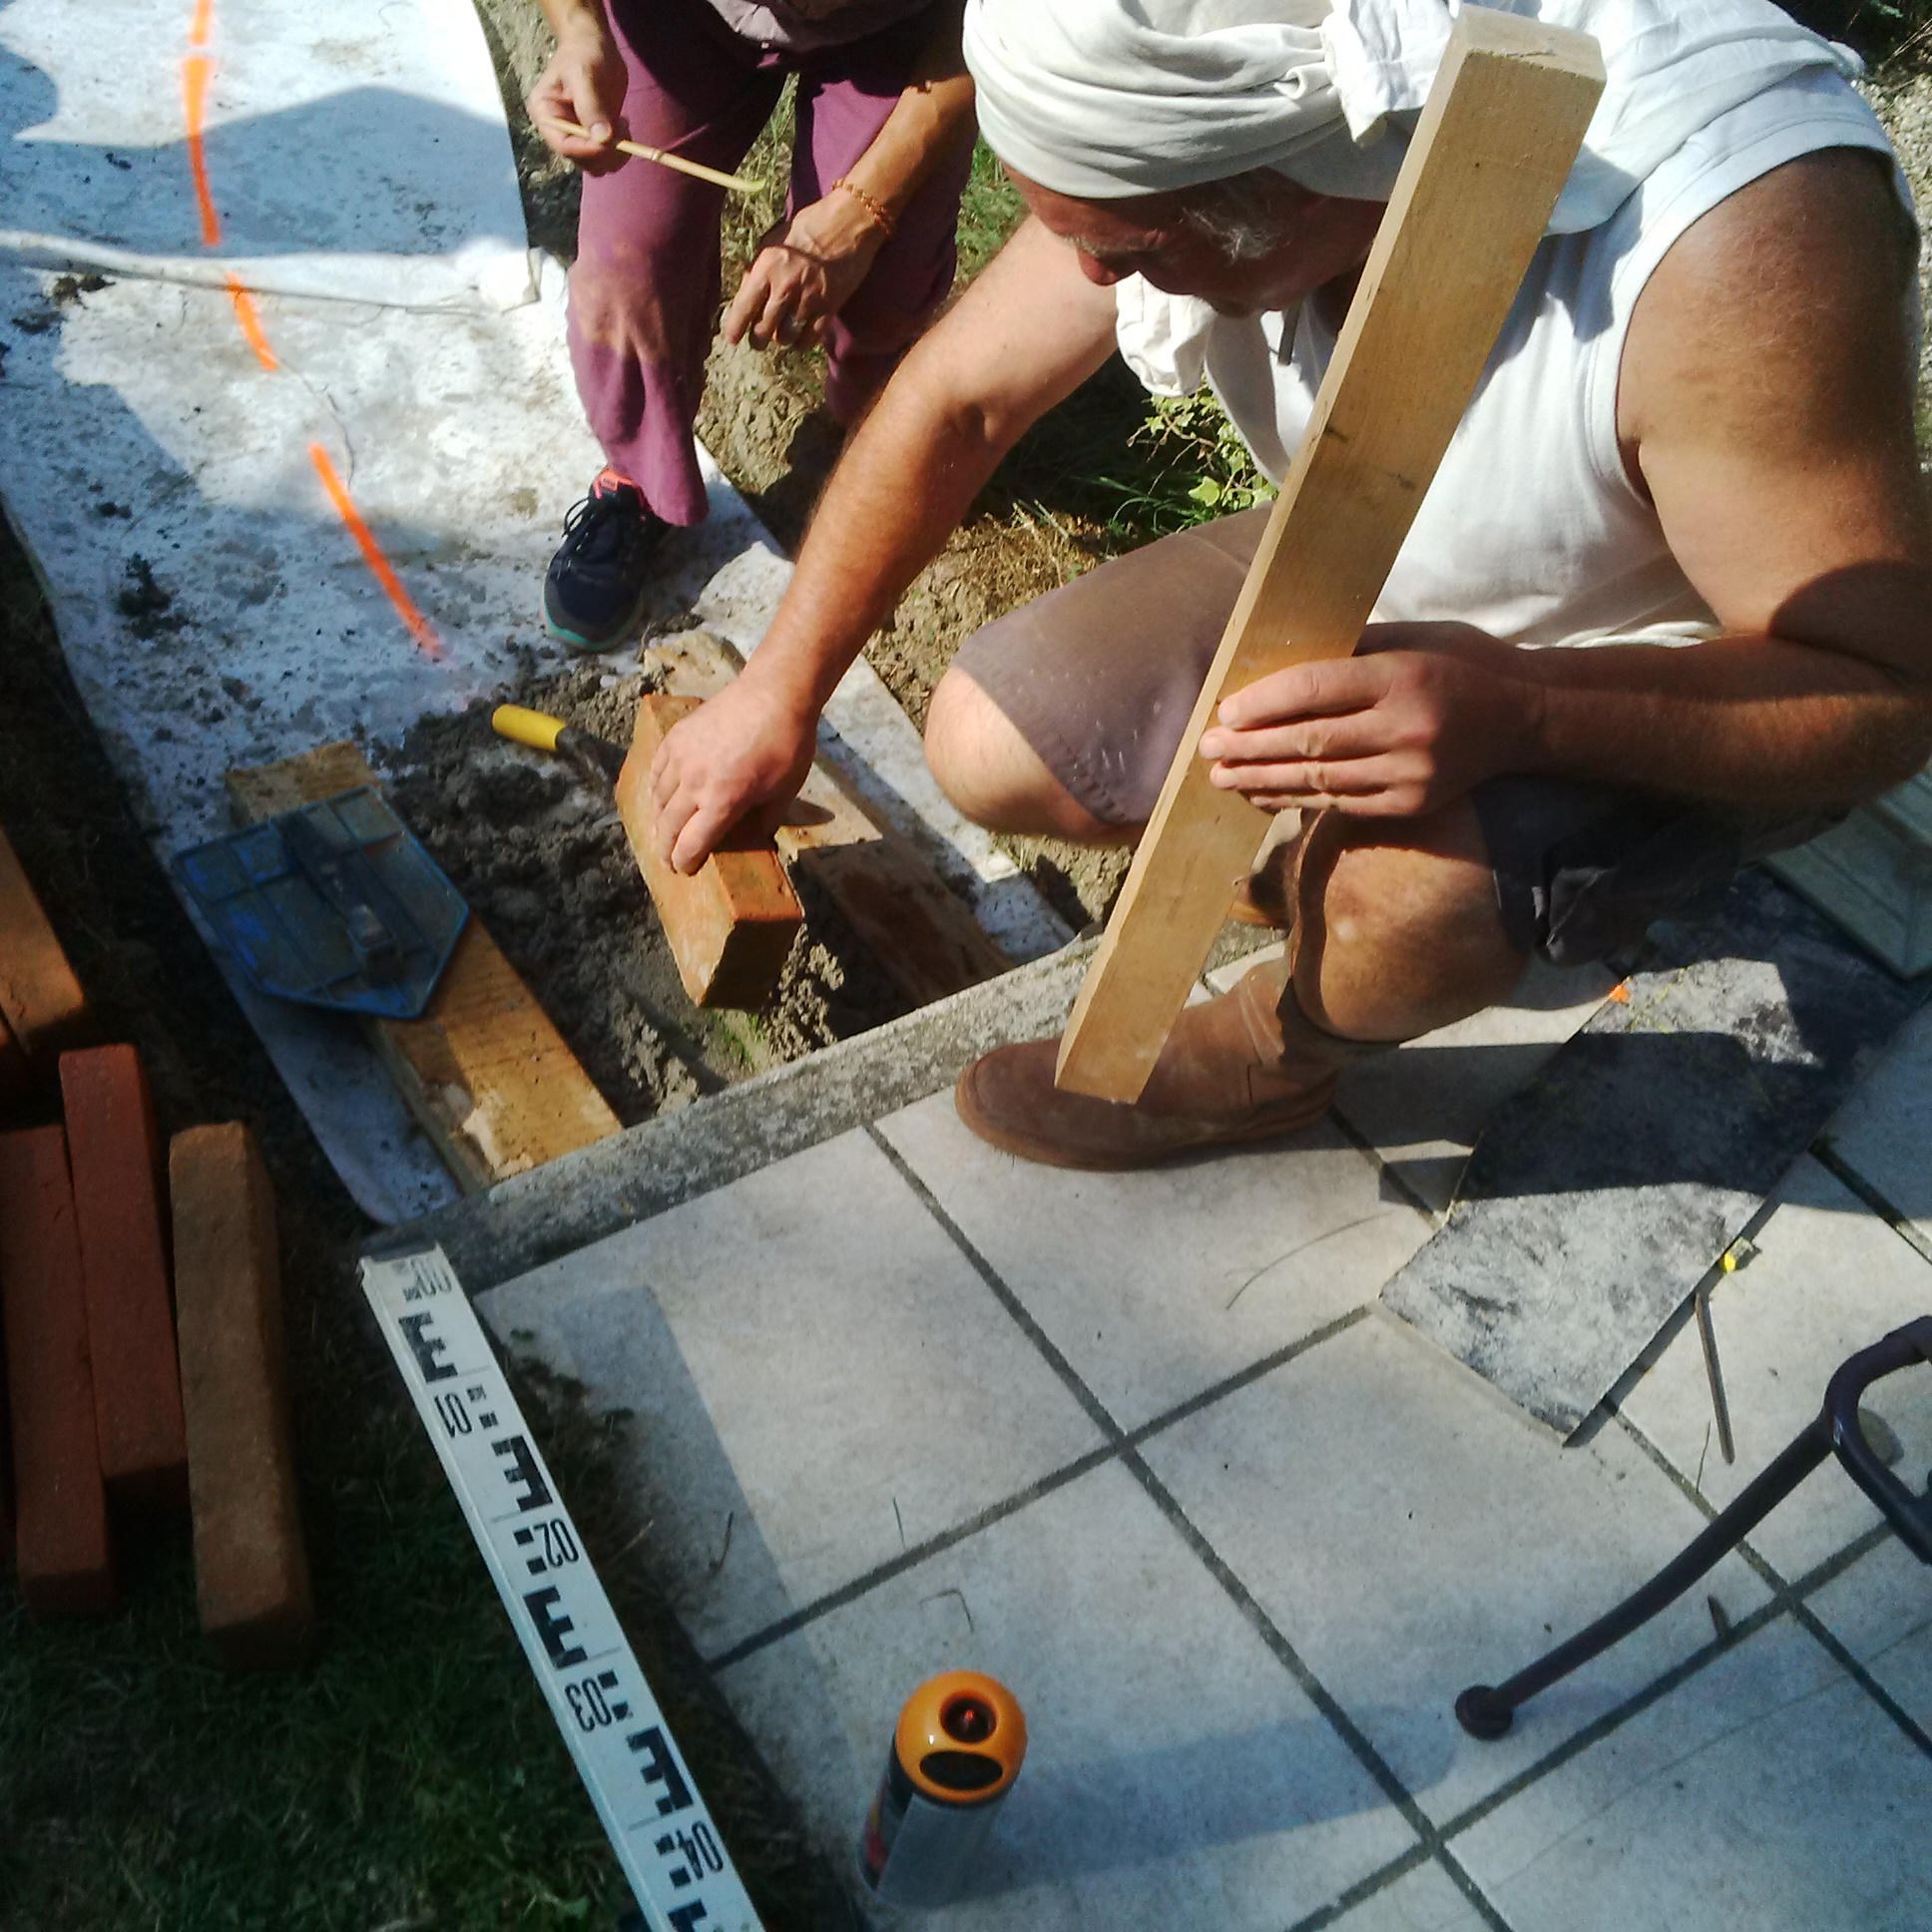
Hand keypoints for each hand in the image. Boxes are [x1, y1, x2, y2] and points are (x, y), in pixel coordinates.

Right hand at [526, 28, 627, 173]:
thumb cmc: (583, 53)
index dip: (587, 149)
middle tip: (621, 129)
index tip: (610, 140)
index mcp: (545, 114)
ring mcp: (576, 136)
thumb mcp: (584, 74)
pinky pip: (607, 157)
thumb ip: (591, 106)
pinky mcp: (594, 137)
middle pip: (581, 160)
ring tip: (622, 123)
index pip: (564, 146)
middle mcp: (558, 130)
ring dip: (615, 153)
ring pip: (596, 165)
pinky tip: (623, 124)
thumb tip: (602, 139)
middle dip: (604, 152)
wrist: (594, 45)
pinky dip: (621, 148)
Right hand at [648, 676, 820, 873]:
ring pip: (657, 799)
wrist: (773, 695)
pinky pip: (656, 770)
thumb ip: (765, 821)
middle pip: (668, 826)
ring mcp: (681, 758)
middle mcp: (695, 782)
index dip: (684, 862)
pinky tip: (659, 796)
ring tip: (663, 831)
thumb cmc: (786, 745)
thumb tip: (755, 840)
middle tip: (668, 860)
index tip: (684, 869)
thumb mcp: (784, 792)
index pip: (691, 844)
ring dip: (659, 820)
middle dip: (666, 849)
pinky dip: (655, 788)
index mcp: (723, 801)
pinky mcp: (676, 737)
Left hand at [722, 193, 886, 350]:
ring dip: (781, 339)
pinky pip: (810, 338)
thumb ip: (758, 270)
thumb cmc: (807, 228)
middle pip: (763, 330)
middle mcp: (785, 286)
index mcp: (767, 268)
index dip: (735, 328)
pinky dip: (801, 344)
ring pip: (786, 337)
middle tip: (758, 340)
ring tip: (781, 335)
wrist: (848, 222)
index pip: (744, 307)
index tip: (731, 338)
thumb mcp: (773, 242)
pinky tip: (798, 339)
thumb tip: (746, 296)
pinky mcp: (829, 307)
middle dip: (758, 339)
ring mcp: (808, 298)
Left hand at [1197, 622, 1540, 816]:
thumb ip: (1352, 649)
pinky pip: (1340, 804)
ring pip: (1318, 779)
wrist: (1526, 717)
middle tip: (1206, 749)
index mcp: (1402, 677)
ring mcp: (1409, 773)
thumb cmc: (1461, 664)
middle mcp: (1405, 729)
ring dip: (1261, 780)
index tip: (1225, 711)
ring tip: (1220, 776)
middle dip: (1248, 747)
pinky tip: (1261, 795)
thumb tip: (1278, 660)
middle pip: (1308, 741)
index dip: (1263, 702)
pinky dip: (1295, 799)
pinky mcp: (1411, 805)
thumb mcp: (1414, 637)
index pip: (1315, 690)